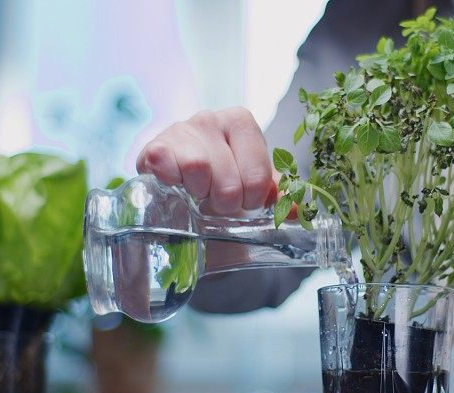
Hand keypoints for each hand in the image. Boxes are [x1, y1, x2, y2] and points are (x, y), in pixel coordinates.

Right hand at [137, 107, 277, 214]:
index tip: (244, 201)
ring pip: (199, 169)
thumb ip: (279, 197)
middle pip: (230, 181)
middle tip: (217, 201)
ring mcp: (180, 129)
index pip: (258, 177)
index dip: (252, 201)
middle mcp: (211, 118)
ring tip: (197, 192)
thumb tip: (300, 212)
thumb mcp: (252, 187)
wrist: (177, 184)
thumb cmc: (219, 182)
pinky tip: (175, 185)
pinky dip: (171, 183)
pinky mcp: (154, 145)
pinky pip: (165, 165)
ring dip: (199, 194)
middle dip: (225, 203)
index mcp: (241, 122)